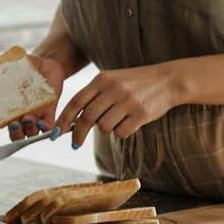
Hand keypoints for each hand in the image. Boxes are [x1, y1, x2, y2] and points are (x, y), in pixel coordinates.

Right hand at [0, 51, 67, 139]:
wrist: (44, 64)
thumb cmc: (21, 68)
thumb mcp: (4, 66)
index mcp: (3, 110)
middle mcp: (17, 117)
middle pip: (13, 135)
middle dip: (13, 133)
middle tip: (12, 124)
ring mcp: (33, 117)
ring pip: (29, 133)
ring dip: (28, 130)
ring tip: (27, 118)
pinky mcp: (48, 113)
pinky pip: (48, 128)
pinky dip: (45, 128)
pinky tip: (41, 121)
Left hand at [56, 64, 179, 148]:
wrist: (167, 80)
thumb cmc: (135, 83)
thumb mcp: (112, 81)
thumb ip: (94, 96)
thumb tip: (73, 120)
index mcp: (102, 79)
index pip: (76, 101)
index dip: (63, 119)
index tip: (56, 133)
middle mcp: (113, 89)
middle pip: (87, 118)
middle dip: (78, 134)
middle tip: (75, 144)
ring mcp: (127, 101)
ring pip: (104, 127)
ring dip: (107, 129)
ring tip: (118, 120)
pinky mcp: (140, 114)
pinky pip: (121, 132)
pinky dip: (122, 132)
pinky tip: (130, 122)